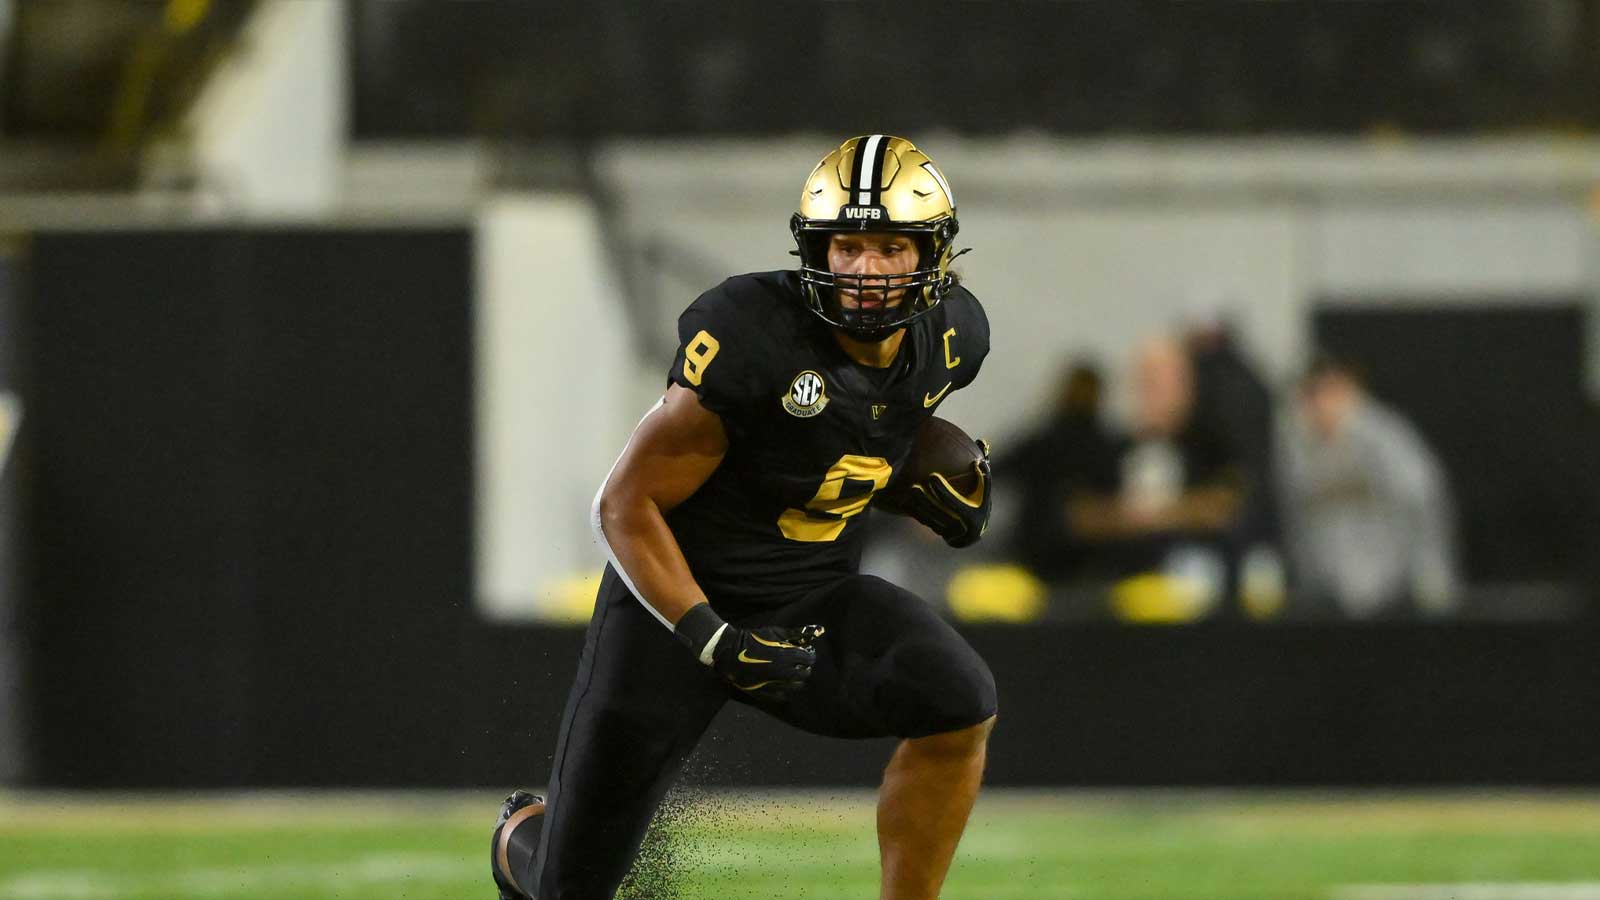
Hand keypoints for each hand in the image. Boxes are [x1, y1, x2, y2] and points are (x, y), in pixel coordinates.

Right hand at [675, 603, 822, 699]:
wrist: (731, 652)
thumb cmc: (754, 639)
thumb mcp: (775, 632)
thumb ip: (796, 633)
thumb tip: (817, 630)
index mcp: (788, 656)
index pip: (809, 659)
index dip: (809, 656)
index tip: (806, 653)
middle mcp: (784, 672)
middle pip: (805, 674)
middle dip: (804, 668)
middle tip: (798, 663)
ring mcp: (775, 684)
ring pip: (796, 686)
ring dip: (796, 679)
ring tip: (790, 673)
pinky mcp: (765, 693)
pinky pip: (782, 695)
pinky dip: (784, 690)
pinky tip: (779, 682)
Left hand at [907, 439, 991, 547]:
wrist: (974, 534)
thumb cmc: (979, 503)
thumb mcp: (984, 488)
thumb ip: (983, 467)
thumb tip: (981, 442)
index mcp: (971, 516)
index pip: (954, 502)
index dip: (942, 491)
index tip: (931, 477)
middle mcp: (959, 527)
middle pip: (938, 513)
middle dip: (925, 500)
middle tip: (913, 486)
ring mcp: (948, 533)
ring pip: (929, 519)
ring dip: (918, 506)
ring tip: (908, 491)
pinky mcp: (939, 535)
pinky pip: (925, 523)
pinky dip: (915, 512)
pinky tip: (903, 501)